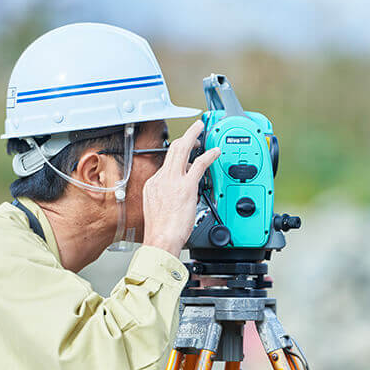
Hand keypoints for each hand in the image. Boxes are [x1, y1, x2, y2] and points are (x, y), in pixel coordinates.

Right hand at [142, 121, 219, 255]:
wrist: (160, 240)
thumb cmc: (160, 232)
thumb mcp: (157, 210)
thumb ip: (167, 198)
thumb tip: (178, 196)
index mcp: (153, 184)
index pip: (167, 164)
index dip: (179, 156)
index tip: (186, 154)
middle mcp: (161, 179)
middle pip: (172, 149)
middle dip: (186, 136)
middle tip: (195, 128)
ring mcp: (173, 181)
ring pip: (182, 149)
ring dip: (194, 137)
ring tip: (202, 133)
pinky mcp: (186, 187)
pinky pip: (199, 164)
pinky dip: (208, 155)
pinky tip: (215, 152)